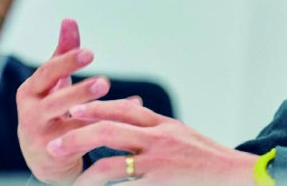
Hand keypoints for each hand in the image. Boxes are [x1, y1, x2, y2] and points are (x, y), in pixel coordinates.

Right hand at [16, 19, 110, 184]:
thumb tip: (69, 20)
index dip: (67, 62)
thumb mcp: (54, 81)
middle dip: (79, 91)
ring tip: (116, 105)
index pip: (47, 73)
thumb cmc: (51, 108)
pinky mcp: (57, 153)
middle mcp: (30, 113)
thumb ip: (63, 51)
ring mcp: (43, 136)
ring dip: (93, 112)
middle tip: (104, 83)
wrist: (44, 155)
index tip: (89, 53)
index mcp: (30, 91)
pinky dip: (109, 123)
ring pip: (70, 123)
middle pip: (55, 101)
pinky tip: (132, 109)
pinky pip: (86, 137)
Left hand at [49, 99, 257, 184]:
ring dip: (86, 174)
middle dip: (78, 136)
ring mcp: (158, 163)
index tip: (73, 110)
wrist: (232, 173)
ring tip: (72, 181)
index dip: (96, 108)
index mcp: (162, 124)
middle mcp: (158, 139)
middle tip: (54, 143)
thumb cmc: (205, 155)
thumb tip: (128, 117)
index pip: (123, 110)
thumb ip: (155, 127)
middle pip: (110, 130)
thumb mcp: (181, 133)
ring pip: (111, 165)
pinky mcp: (159, 184)